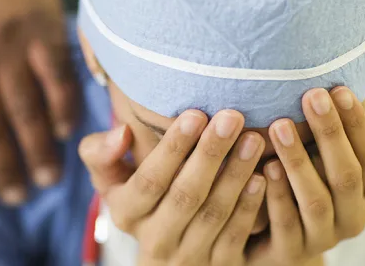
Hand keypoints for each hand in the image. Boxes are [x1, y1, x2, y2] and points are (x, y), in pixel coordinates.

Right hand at [80, 110, 270, 265]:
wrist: (164, 257)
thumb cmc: (139, 199)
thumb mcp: (110, 181)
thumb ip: (102, 154)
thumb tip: (122, 132)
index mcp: (126, 214)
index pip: (149, 180)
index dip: (172, 149)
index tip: (195, 114)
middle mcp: (154, 240)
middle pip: (185, 195)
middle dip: (210, 154)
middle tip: (232, 117)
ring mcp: (187, 257)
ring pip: (213, 214)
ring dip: (234, 175)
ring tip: (252, 139)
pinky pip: (235, 236)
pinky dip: (250, 206)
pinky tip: (262, 175)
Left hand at [249, 87, 364, 264]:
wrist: (276, 236)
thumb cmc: (307, 173)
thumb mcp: (329, 149)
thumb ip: (347, 127)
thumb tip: (359, 96)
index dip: (357, 123)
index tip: (338, 89)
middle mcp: (354, 217)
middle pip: (347, 175)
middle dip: (330, 134)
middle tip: (311, 96)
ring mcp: (325, 237)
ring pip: (316, 201)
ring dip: (299, 162)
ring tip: (280, 127)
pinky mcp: (293, 252)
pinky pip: (286, 224)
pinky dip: (276, 196)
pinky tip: (264, 168)